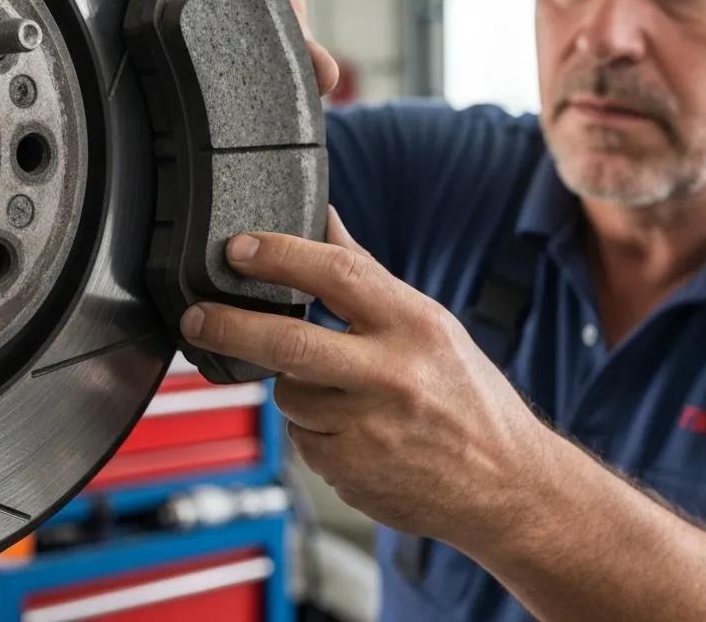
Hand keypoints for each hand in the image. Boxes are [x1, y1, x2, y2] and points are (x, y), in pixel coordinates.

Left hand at [178, 208, 551, 550]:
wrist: (509, 487)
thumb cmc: (467, 394)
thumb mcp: (428, 322)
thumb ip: (367, 274)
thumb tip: (325, 218)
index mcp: (413, 324)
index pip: (337, 273)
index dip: (279, 255)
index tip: (238, 248)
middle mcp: (392, 374)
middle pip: (289, 343)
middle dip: (230, 327)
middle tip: (197, 317)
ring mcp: (369, 429)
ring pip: (288, 394)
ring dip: (293, 387)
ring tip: (337, 391)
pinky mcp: (351, 472)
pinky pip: (301, 438)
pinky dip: (311, 428)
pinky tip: (351, 430)